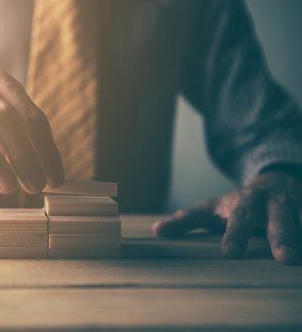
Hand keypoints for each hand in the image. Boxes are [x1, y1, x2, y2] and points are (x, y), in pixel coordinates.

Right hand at [0, 69, 63, 193]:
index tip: (55, 180)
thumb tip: (52, 179)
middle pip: (4, 117)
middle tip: (35, 187)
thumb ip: (26, 146)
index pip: (31, 116)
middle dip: (23, 155)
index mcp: (0, 84)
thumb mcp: (2, 130)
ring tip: (7, 187)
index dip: (46, 150)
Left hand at [153, 171, 301, 264]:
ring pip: (301, 221)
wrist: (274, 183)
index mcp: (244, 202)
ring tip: (301, 259)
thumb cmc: (237, 204)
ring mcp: (294, 208)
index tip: (230, 253)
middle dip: (281, 236)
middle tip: (284, 259)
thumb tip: (156, 231)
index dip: (234, 234)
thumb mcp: (212, 209)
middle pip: (278, 219)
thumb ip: (187, 220)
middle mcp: (271, 204)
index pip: (237, 218)